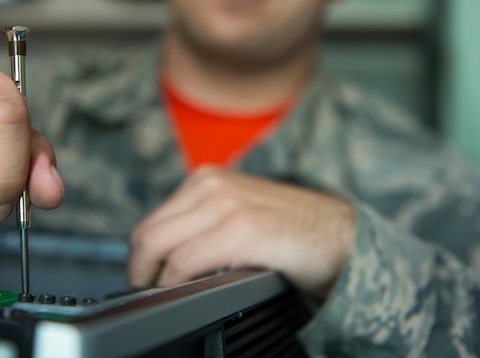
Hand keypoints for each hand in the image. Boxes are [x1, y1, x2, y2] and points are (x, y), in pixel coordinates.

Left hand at [127, 165, 354, 299]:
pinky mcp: (239, 230)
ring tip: (159, 298)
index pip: (151, 222)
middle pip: (146, 234)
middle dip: (137, 271)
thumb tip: (165, 258)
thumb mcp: (240, 211)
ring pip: (157, 246)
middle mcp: (211, 185)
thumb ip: (203, 223)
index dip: (139, 258)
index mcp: (207, 179)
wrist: (342, 237)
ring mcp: (225, 205)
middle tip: (143, 296)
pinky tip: (181, 295)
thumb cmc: (294, 230)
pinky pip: (185, 262)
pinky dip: (174, 284)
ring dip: (151, 280)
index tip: (141, 280)